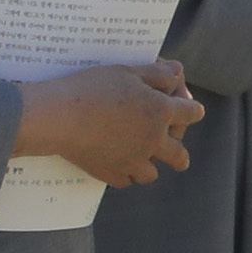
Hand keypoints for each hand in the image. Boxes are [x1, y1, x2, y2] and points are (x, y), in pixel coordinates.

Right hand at [14, 59, 201, 187]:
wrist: (59, 117)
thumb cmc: (92, 89)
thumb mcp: (126, 72)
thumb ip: (157, 74)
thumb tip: (178, 72)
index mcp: (160, 112)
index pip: (191, 113)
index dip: (193, 110)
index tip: (192, 111)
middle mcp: (153, 140)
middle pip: (180, 156)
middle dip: (180, 154)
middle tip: (176, 153)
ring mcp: (132, 161)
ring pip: (151, 174)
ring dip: (149, 166)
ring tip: (140, 159)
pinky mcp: (110, 173)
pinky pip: (125, 180)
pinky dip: (124, 173)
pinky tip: (117, 164)